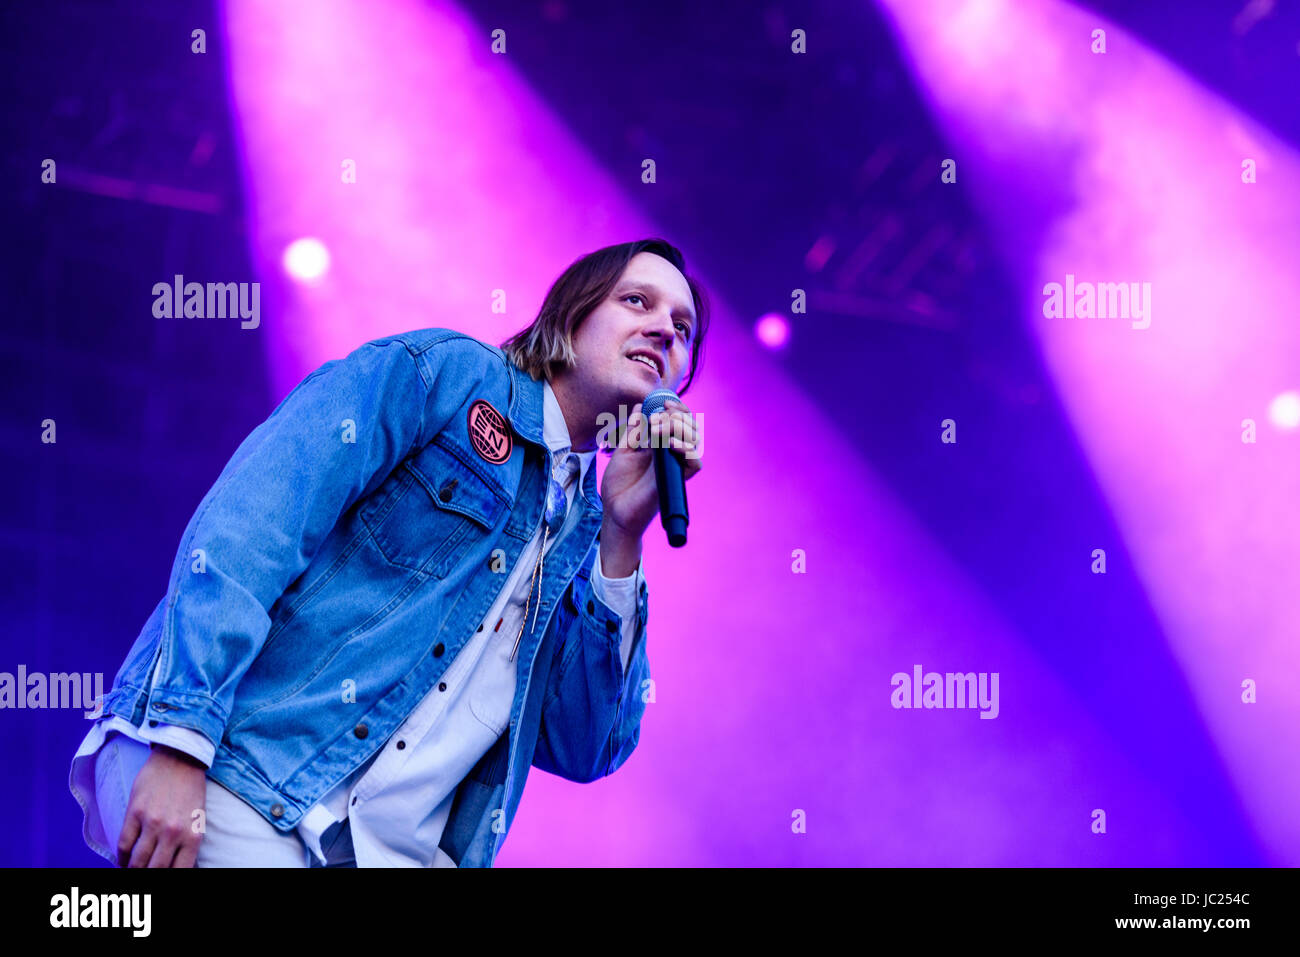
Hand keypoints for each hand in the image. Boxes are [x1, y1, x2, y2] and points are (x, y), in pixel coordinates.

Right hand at [117, 744, 207, 867]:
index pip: (179, 871)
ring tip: (133, 870)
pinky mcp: (135, 813)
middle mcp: (173, 833)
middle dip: (148, 876)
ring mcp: (153, 823)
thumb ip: (188, 844)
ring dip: (133, 870)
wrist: (180, 758)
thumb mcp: (198, 819)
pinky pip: (124, 844)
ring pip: (137, 861)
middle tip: (144, 875)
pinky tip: (123, 861)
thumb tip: (177, 866)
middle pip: (155, 870)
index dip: (168, 879)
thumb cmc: (191, 790)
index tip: (161, 878)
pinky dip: (121, 857)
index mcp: (193, 836)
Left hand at [600, 398, 701, 544]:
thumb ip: (634, 430)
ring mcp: (675, 466)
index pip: (679, 421)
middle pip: (690, 426)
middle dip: (676, 415)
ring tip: (657, 429)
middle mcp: (672, 454)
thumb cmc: (619, 485)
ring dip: (678, 427)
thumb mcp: (623, 451)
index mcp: (661, 444)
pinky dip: (687, 450)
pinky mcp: (676, 480)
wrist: (615, 511)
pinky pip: (694, 464)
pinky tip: (670, 445)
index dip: (676, 408)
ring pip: (694, 440)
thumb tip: (640, 406)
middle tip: (656, 418)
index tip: (662, 402)